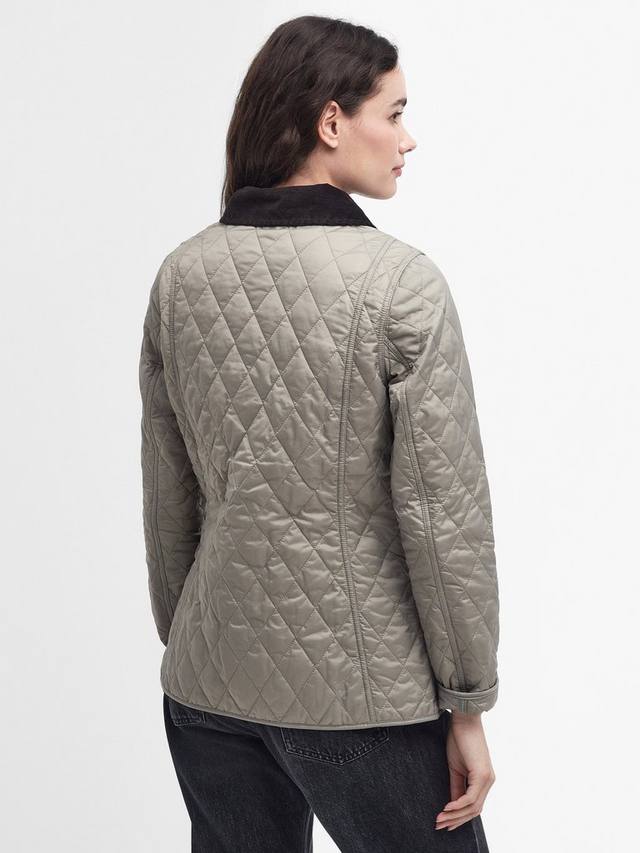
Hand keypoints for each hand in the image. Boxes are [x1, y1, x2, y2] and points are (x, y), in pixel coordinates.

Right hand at [434, 712, 495, 831]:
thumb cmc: (460, 739)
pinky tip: (446, 808)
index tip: (444, 822)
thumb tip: (452, 804)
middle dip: (456, 820)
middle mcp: (488, 782)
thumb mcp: (456, 767)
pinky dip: (458, 805)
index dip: (459, 817)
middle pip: (474, 810)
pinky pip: (470, 797)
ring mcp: (487, 779)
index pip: (473, 806)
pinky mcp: (482, 775)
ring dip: (455, 815)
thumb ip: (456, 786)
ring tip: (439, 819)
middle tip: (439, 825)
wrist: (464, 720)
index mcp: (483, 780)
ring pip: (473, 807)